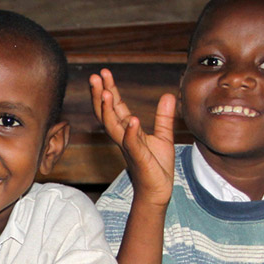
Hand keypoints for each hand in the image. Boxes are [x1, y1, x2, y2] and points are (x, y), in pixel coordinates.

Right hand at [90, 69, 175, 205]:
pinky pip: (132, 144)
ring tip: (106, 93)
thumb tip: (169, 94)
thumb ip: (164, 116)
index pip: (115, 106)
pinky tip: (133, 119)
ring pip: (113, 127)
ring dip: (108, 110)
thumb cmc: (157, 165)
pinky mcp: (139, 158)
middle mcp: (123, 137)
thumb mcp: (163, 136)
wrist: (158, 191)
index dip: (109, 89)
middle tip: (95, 76)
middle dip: (99, 94)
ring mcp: (129, 147)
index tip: (104, 73)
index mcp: (127, 129)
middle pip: (106, 113)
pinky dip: (131, 132)